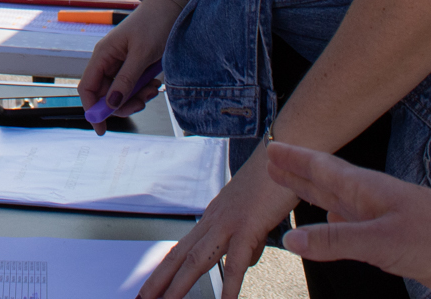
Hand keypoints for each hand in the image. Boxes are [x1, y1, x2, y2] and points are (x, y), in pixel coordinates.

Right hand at [75, 0, 175, 126]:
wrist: (171, 9)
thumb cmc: (154, 24)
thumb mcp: (141, 55)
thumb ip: (126, 80)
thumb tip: (112, 104)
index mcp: (103, 55)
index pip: (87, 88)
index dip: (92, 110)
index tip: (102, 129)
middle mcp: (108, 61)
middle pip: (105, 95)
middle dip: (122, 104)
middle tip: (142, 103)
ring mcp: (121, 64)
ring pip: (121, 94)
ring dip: (137, 98)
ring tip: (153, 89)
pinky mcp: (134, 67)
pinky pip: (132, 87)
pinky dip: (143, 91)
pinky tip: (155, 84)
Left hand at [138, 148, 298, 298]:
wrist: (287, 147)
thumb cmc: (274, 178)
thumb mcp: (256, 215)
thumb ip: (248, 240)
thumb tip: (244, 262)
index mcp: (215, 216)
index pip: (182, 247)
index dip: (165, 267)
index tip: (153, 284)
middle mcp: (215, 218)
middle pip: (179, 254)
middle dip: (159, 279)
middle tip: (143, 298)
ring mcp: (229, 222)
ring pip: (196, 259)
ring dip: (178, 285)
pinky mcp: (248, 225)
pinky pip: (235, 261)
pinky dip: (229, 285)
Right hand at [266, 143, 430, 298]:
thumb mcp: (380, 240)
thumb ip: (335, 240)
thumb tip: (291, 238)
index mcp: (367, 191)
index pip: (322, 170)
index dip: (296, 160)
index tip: (271, 149)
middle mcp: (372, 203)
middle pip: (326, 184)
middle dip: (299, 174)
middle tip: (273, 164)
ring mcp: (384, 223)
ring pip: (339, 206)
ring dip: (314, 198)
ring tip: (295, 191)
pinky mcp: (396, 246)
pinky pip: (354, 231)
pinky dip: (335, 227)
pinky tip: (332, 224)